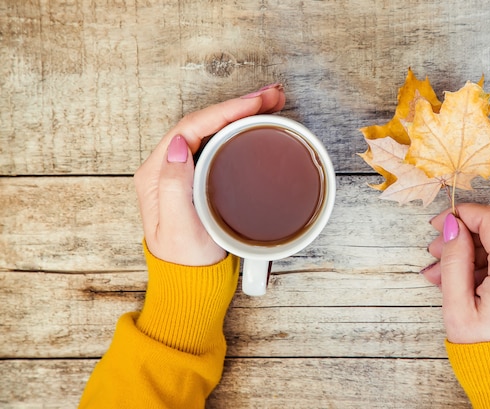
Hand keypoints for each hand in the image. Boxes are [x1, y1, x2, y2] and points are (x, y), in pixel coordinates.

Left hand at [134, 85, 285, 265]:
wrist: (192, 280)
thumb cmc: (185, 258)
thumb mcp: (177, 227)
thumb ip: (174, 187)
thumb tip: (178, 145)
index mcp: (158, 172)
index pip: (192, 127)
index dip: (225, 111)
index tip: (255, 103)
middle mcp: (169, 166)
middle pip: (205, 122)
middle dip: (239, 105)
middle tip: (272, 96)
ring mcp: (186, 170)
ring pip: (214, 130)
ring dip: (242, 113)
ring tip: (272, 102)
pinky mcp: (202, 178)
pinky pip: (221, 143)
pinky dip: (242, 129)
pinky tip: (258, 124)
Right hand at [422, 204, 489, 342]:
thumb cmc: (485, 352)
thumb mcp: (457, 307)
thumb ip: (456, 260)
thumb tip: (454, 226)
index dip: (463, 214)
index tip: (441, 223)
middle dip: (467, 231)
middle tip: (439, 248)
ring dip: (477, 247)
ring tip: (446, 270)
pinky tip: (467, 277)